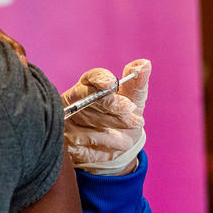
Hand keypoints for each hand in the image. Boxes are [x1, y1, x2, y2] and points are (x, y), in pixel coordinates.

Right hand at [63, 59, 150, 174]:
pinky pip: (88, 140)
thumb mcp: (134, 99)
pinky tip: (122, 142)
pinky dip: (109, 142)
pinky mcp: (67, 142)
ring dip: (116, 125)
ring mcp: (67, 121)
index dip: (100, 79)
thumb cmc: (124, 116)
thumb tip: (145, 64)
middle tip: (130, 108)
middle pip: (89, 98)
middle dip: (112, 103)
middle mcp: (74, 101)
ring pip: (91, 120)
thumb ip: (138, 82)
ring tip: (132, 128)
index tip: (111, 83)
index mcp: (88, 85)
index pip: (91, 77)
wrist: (118, 148)